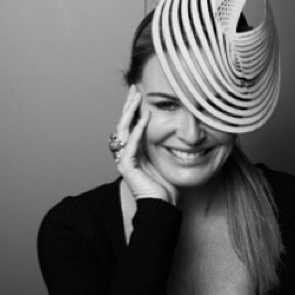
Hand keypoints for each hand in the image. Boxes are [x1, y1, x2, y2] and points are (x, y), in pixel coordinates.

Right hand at [112, 85, 177, 204]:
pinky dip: (138, 129)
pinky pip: (131, 144)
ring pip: (123, 130)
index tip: (137, 93)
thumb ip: (160, 143)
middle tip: (134, 89)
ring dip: (130, 112)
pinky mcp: (127, 166)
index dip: (132, 108)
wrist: (161, 205)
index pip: (129, 124)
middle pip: (122, 123)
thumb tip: (171, 127)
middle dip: (128, 105)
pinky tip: (145, 117)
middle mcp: (125, 152)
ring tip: (136, 98)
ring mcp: (124, 159)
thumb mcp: (162, 158)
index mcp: (133, 150)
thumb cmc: (165, 185)